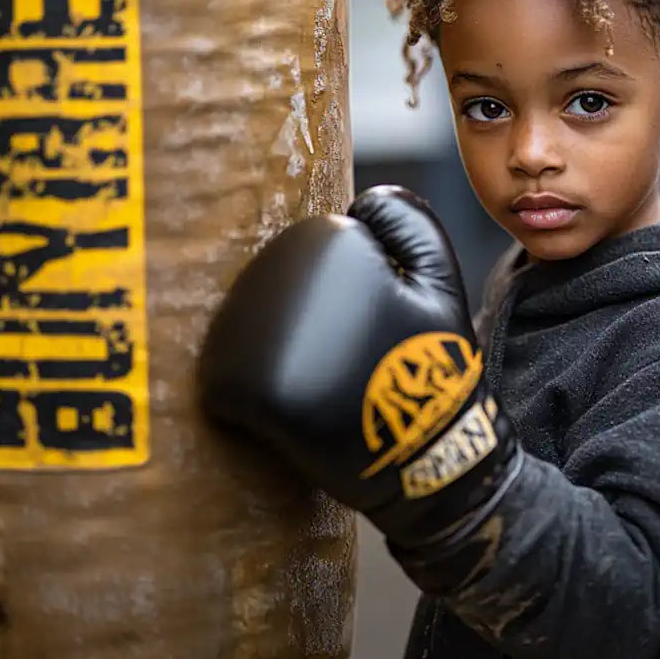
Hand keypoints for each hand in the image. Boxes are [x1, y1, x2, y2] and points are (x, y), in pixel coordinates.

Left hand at [200, 186, 520, 547]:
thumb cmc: (432, 368)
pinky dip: (247, 399)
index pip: (299, 254)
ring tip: (320, 387)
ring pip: (236, 330)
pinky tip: (290, 413)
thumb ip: (408, 222)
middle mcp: (282, 278)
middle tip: (343, 364)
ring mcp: (257, 333)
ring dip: (267, 358)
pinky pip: (220, 381)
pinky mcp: (240, 387)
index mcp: (329, 242)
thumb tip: (360, 198)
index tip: (364, 332)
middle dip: (296, 325)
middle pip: (261, 289)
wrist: (428, 460)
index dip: (335, 299)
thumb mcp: (439, 280)